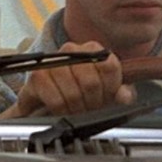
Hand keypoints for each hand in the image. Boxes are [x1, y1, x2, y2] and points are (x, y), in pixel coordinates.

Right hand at [0, 41, 134, 119]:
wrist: (53, 99)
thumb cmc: (84, 94)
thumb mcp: (109, 93)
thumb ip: (123, 93)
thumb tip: (124, 95)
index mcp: (93, 50)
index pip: (109, 66)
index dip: (110, 88)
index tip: (107, 97)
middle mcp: (71, 50)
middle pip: (90, 82)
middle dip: (92, 103)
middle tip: (90, 108)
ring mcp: (52, 61)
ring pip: (73, 93)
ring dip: (77, 109)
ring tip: (77, 110)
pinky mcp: (37, 76)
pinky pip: (56, 100)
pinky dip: (62, 111)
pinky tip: (63, 109)